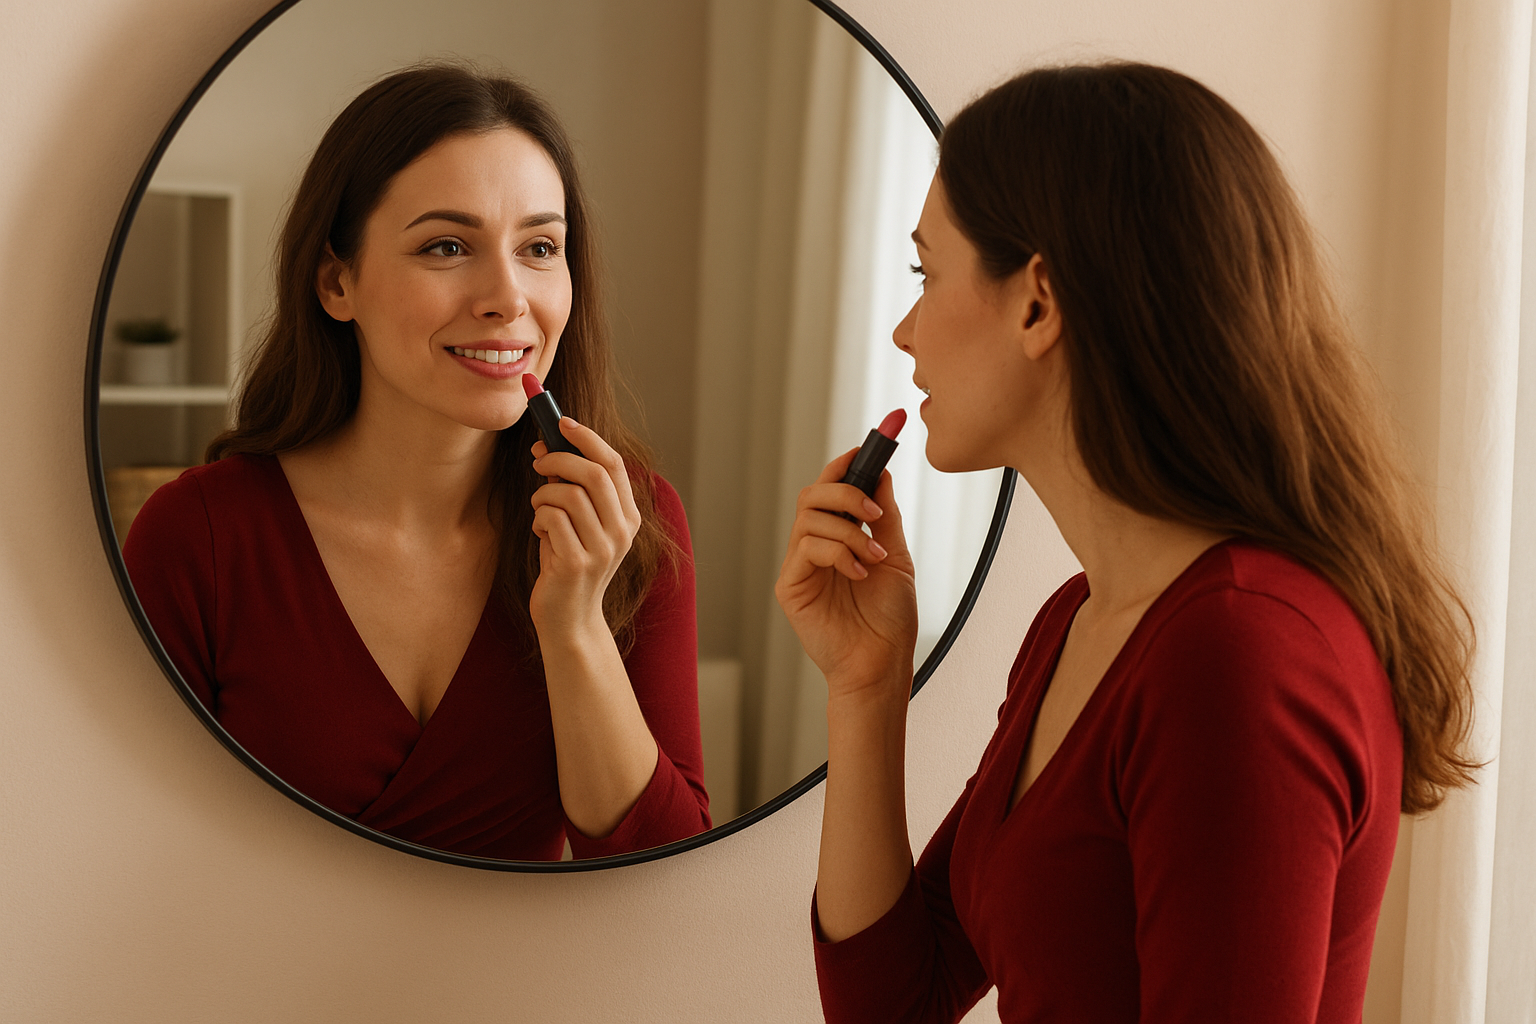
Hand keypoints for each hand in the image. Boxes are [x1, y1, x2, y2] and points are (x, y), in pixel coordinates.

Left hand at [528, 417, 640, 639]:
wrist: (569, 619)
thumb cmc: (568, 564)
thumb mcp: (576, 523)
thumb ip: (570, 487)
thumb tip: (546, 446)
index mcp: (628, 517)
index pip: (613, 464)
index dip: (586, 437)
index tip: (560, 422)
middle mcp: (622, 531)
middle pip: (593, 473)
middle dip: (559, 458)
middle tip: (538, 461)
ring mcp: (602, 549)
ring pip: (567, 494)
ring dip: (542, 494)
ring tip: (539, 509)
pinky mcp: (577, 563)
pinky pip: (550, 518)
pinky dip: (538, 519)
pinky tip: (541, 536)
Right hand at [774, 448, 916, 700]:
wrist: (882, 663)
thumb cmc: (889, 619)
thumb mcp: (895, 556)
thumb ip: (885, 516)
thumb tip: (880, 472)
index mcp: (839, 537)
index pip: (832, 488)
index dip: (846, 463)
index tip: (872, 444)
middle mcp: (815, 547)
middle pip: (812, 494)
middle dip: (846, 492)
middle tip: (874, 512)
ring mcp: (800, 566)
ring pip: (810, 517)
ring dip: (849, 529)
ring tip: (872, 554)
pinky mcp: (790, 585)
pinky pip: (806, 548)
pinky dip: (838, 552)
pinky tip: (859, 572)